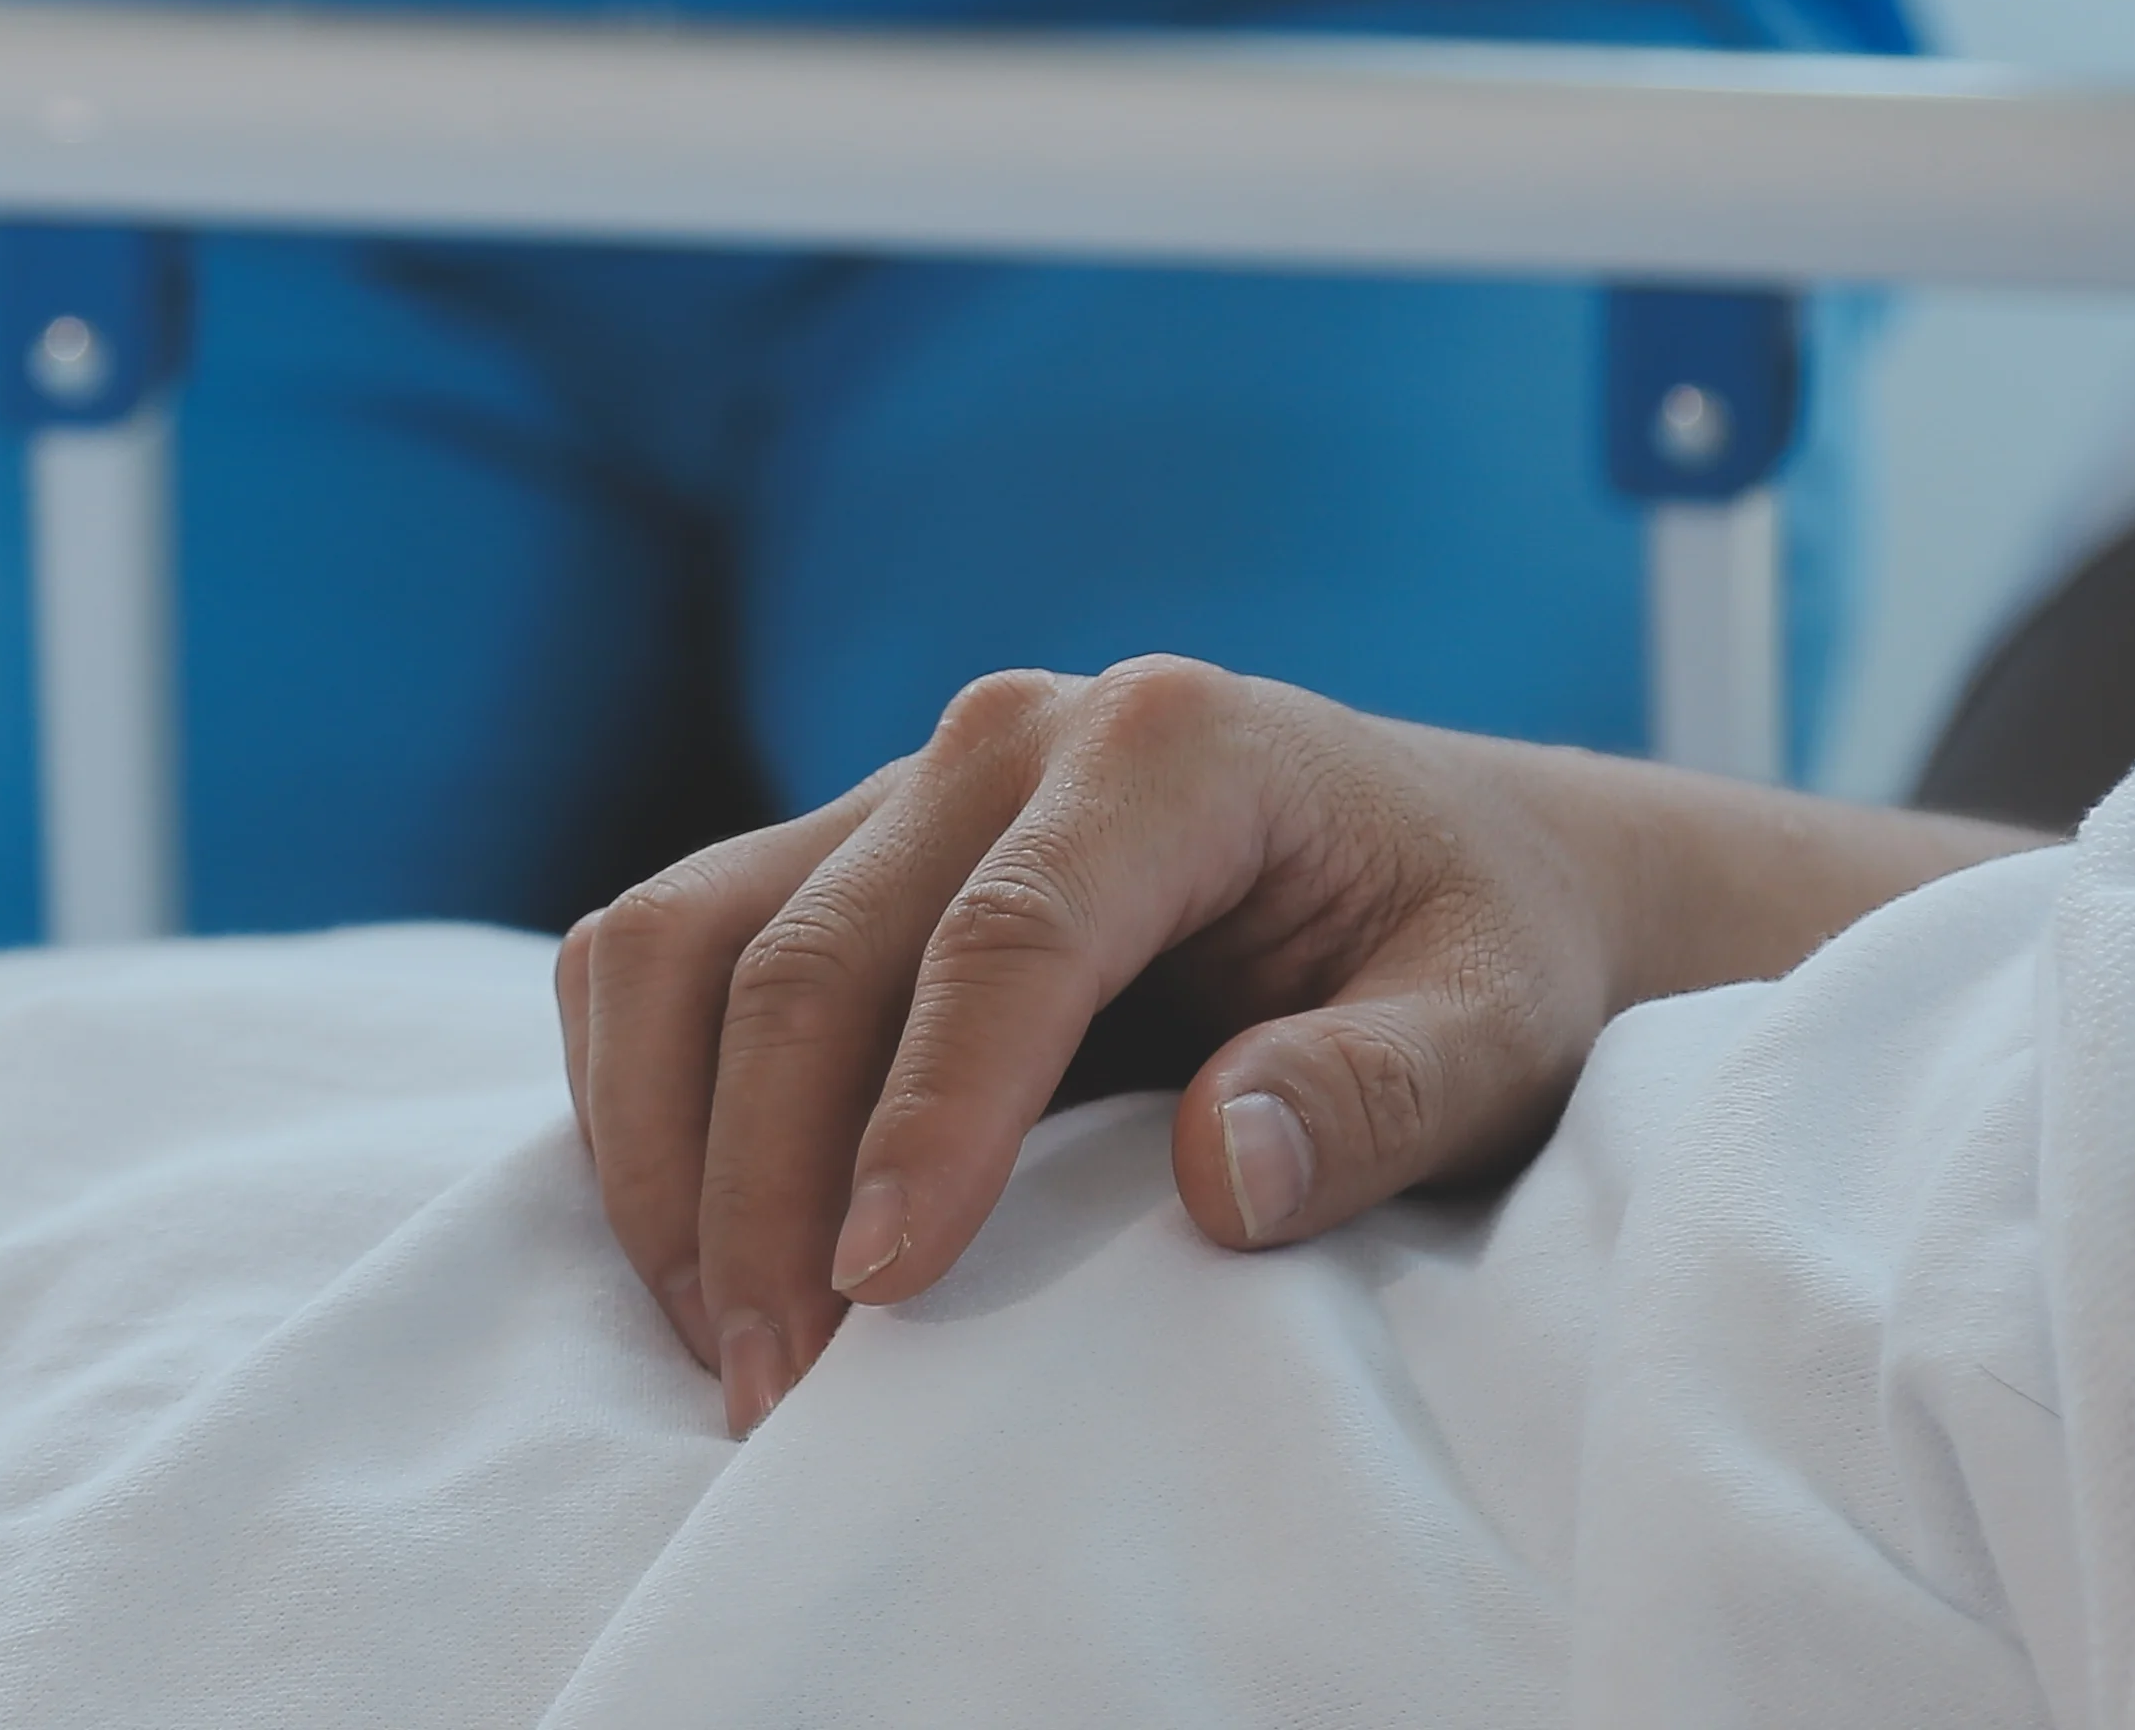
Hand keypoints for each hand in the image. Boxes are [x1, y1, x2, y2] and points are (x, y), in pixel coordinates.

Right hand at [555, 656, 2032, 1435]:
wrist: (1451, 862)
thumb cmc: (1477, 950)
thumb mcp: (1496, 1027)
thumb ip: (1376, 1089)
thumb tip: (1217, 1170)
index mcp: (1173, 742)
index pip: (1006, 934)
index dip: (928, 1117)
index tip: (882, 1295)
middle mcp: (1013, 733)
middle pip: (819, 949)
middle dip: (769, 1182)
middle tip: (780, 1401)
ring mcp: (910, 784)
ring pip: (694, 934)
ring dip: (671, 1145)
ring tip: (728, 1348)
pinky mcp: (842, 850)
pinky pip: (665, 940)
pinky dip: (638, 1092)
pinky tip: (695, 1246)